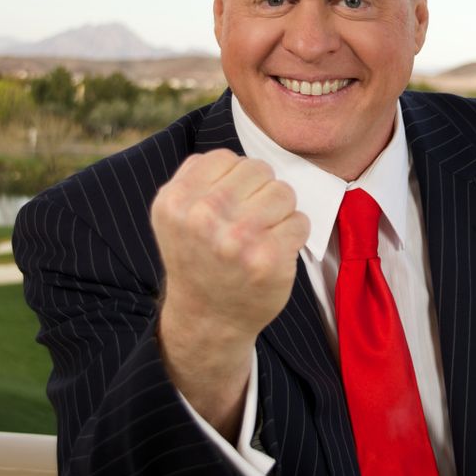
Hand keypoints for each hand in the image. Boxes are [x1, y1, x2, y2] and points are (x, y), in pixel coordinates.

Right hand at [150, 149, 308, 438]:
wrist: (207, 319)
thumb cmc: (198, 258)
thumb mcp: (176, 214)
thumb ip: (197, 177)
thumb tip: (236, 156)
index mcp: (176, 200)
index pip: (226, 158)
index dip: (235, 179)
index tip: (229, 204)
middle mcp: (202, 216)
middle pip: (259, 170)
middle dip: (261, 192)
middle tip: (249, 221)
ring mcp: (237, 238)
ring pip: (284, 192)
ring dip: (280, 212)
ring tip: (262, 235)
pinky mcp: (268, 258)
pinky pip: (300, 221)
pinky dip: (293, 235)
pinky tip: (274, 252)